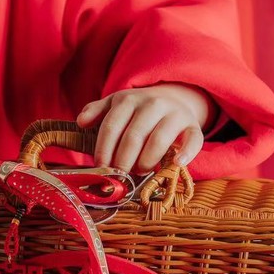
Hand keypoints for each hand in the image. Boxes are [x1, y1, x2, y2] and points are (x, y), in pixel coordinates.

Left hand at [76, 83, 211, 172]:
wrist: (174, 99)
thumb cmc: (138, 110)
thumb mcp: (115, 105)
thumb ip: (96, 111)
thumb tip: (81, 122)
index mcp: (128, 99)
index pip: (111, 126)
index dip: (104, 150)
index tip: (101, 168)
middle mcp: (152, 103)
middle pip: (133, 136)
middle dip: (123, 161)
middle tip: (120, 175)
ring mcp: (174, 113)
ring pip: (159, 140)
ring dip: (146, 161)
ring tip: (140, 172)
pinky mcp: (192, 125)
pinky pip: (192, 140)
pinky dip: (186, 153)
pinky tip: (176, 164)